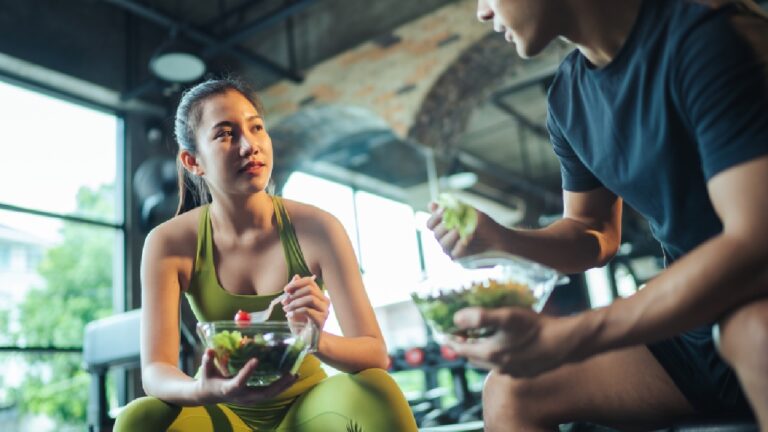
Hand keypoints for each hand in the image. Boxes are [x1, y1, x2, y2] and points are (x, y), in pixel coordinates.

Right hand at [196, 348, 296, 404]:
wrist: (211, 395)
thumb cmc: (209, 380)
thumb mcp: (206, 370)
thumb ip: (208, 360)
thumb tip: (209, 350)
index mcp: (228, 389)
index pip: (239, 382)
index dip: (247, 372)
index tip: (256, 359)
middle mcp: (242, 397)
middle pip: (263, 393)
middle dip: (278, 385)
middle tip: (290, 373)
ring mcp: (250, 399)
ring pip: (270, 395)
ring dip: (284, 386)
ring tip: (296, 375)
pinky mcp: (255, 398)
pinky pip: (271, 394)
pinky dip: (282, 387)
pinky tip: (292, 378)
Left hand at [282, 274, 329, 329]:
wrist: (305, 340)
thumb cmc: (300, 322)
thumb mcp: (294, 305)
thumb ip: (296, 291)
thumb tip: (296, 276)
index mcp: (319, 296)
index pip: (310, 281)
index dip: (297, 283)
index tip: (285, 290)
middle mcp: (324, 301)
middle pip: (310, 289)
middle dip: (294, 294)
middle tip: (284, 302)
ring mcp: (324, 311)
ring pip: (310, 298)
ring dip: (294, 303)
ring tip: (286, 309)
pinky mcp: (321, 320)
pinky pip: (308, 310)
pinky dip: (296, 311)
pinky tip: (289, 316)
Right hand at [426, 202, 502, 257]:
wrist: (503, 239)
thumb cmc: (486, 226)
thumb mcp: (469, 213)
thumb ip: (452, 208)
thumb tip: (431, 204)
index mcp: (446, 229)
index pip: (430, 224)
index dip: (435, 217)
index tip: (444, 210)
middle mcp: (447, 241)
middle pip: (436, 234)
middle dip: (444, 225)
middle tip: (455, 220)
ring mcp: (453, 252)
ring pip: (443, 245)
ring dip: (451, 235)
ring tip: (460, 228)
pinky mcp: (462, 261)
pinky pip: (455, 254)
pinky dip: (460, 245)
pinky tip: (467, 238)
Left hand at [448, 307, 576, 377]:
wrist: (565, 343)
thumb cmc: (535, 327)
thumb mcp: (507, 316)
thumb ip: (480, 317)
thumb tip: (457, 318)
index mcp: (489, 354)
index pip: (461, 349)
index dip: (450, 340)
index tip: (442, 333)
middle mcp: (498, 367)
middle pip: (472, 357)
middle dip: (464, 345)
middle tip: (460, 332)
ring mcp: (512, 372)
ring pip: (487, 362)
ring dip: (480, 350)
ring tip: (479, 336)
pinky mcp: (524, 372)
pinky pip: (502, 365)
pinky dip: (496, 355)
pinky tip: (502, 343)